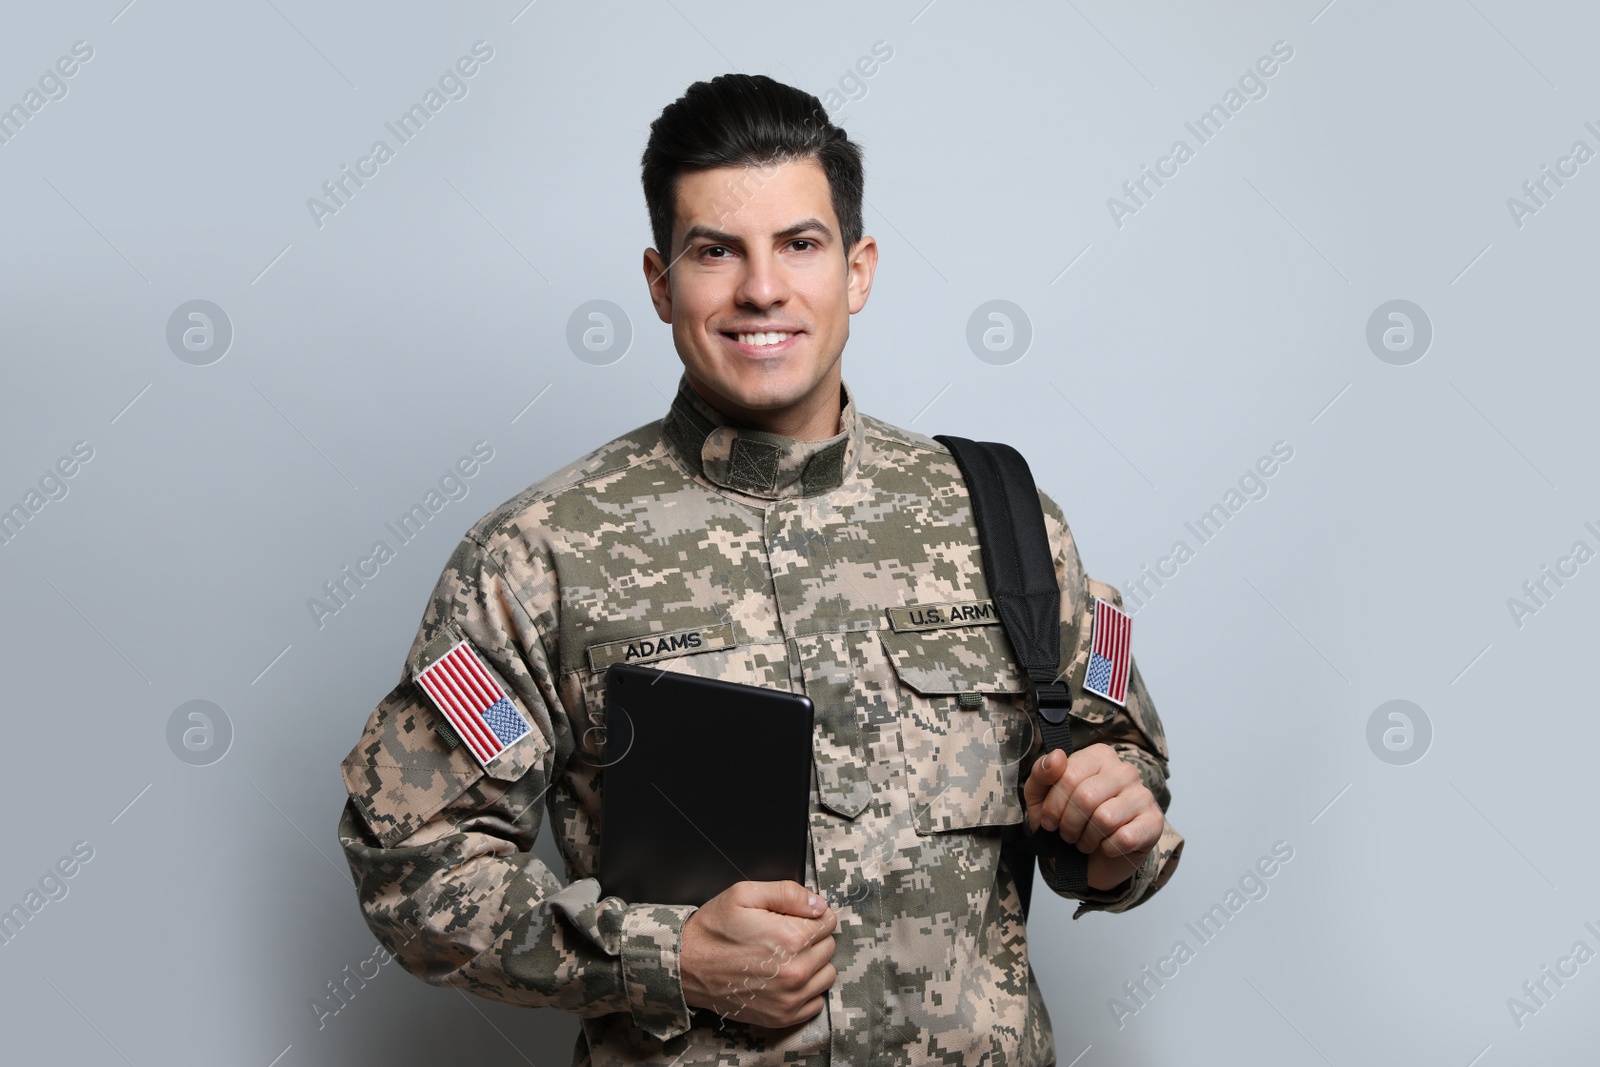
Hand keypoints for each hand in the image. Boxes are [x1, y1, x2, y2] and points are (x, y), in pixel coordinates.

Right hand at [680, 880, 838, 1027]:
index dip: (812, 914)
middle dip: (812, 937)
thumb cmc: (714, 929)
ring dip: (813, 963)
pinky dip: (807, 989)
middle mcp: (795, 972)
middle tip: (784, 935)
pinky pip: (816, 1001)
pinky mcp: (783, 1016)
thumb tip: (819, 904)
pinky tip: (785, 978)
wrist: (686, 966)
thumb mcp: (744, 894)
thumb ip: (788, 893)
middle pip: (829, 947)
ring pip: (827, 974)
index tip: (794, 917)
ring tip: (786, 956)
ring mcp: (790, 998)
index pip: (828, 921)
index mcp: (790, 938)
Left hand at [1023, 744, 1162, 891]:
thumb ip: (1041, 773)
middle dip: (1069, 824)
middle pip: (1086, 797)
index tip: (1049, 820)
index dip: (1053, 805)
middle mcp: (1125, 770)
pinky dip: (1108, 849)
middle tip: (1067, 834)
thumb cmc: (1067, 821)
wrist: (1092, 860)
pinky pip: (1124, 838)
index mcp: (1099, 756)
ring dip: (1087, 838)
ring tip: (1085, 841)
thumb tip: (1055, 757)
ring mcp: (1143, 795)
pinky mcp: (1154, 822)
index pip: (1069, 775)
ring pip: (1105, 819)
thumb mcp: (1042, 797)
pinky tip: (1106, 846)